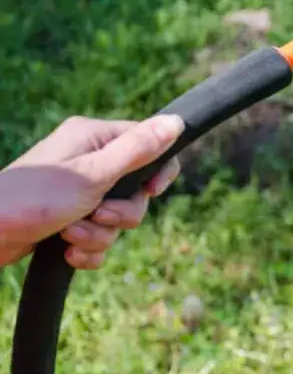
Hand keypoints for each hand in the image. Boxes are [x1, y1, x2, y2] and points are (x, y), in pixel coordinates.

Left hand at [0, 115, 185, 269]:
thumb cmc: (33, 198)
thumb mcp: (94, 173)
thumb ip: (138, 149)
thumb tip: (178, 121)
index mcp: (93, 138)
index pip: (149, 146)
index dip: (158, 173)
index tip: (151, 191)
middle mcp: (88, 161)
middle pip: (136, 191)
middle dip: (120, 214)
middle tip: (96, 214)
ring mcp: (77, 192)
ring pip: (117, 219)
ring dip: (98, 234)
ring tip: (69, 235)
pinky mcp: (68, 220)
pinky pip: (98, 237)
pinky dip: (86, 249)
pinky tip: (66, 252)